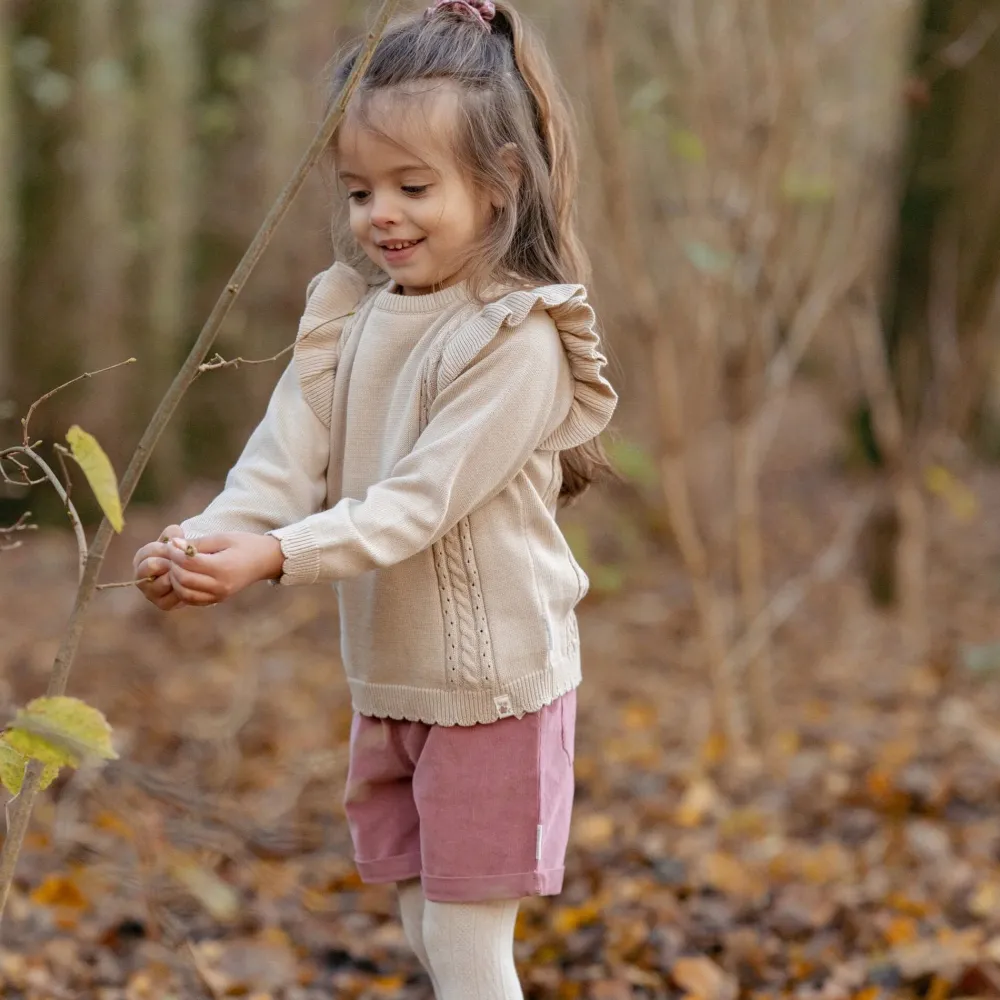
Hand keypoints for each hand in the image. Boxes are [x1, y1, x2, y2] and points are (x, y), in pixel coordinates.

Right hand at [134, 524, 186, 610]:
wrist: (193, 571)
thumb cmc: (180, 552)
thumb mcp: (176, 539)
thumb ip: (173, 534)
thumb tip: (176, 533)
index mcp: (141, 559)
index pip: (145, 553)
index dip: (162, 549)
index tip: (175, 547)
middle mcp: (141, 577)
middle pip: (146, 568)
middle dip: (165, 562)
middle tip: (179, 561)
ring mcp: (150, 592)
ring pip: (158, 585)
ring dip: (173, 577)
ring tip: (185, 572)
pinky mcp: (162, 604)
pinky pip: (169, 599)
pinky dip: (179, 591)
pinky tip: (189, 585)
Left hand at [165, 532, 284, 606]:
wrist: (266, 560)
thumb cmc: (245, 544)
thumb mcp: (223, 538)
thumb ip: (198, 543)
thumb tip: (173, 544)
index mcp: (223, 567)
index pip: (188, 563)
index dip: (175, 553)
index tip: (172, 544)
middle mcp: (220, 585)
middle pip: (183, 579)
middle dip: (172, 566)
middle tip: (172, 555)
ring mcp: (219, 595)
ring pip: (184, 593)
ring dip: (175, 579)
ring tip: (177, 566)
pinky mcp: (218, 599)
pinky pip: (192, 600)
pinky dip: (182, 589)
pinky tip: (184, 577)